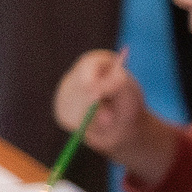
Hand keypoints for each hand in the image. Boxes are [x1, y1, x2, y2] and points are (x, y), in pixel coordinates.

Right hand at [53, 50, 175, 185]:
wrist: (122, 122)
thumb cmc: (129, 104)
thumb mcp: (129, 95)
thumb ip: (116, 89)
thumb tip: (99, 93)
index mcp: (95, 63)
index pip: (89, 66)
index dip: (95, 80)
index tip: (103, 95)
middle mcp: (76, 75)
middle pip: (77, 87)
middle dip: (94, 106)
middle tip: (109, 122)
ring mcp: (65, 92)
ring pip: (72, 106)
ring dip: (91, 120)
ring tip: (108, 123)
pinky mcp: (62, 109)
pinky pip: (69, 120)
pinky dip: (85, 128)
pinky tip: (96, 128)